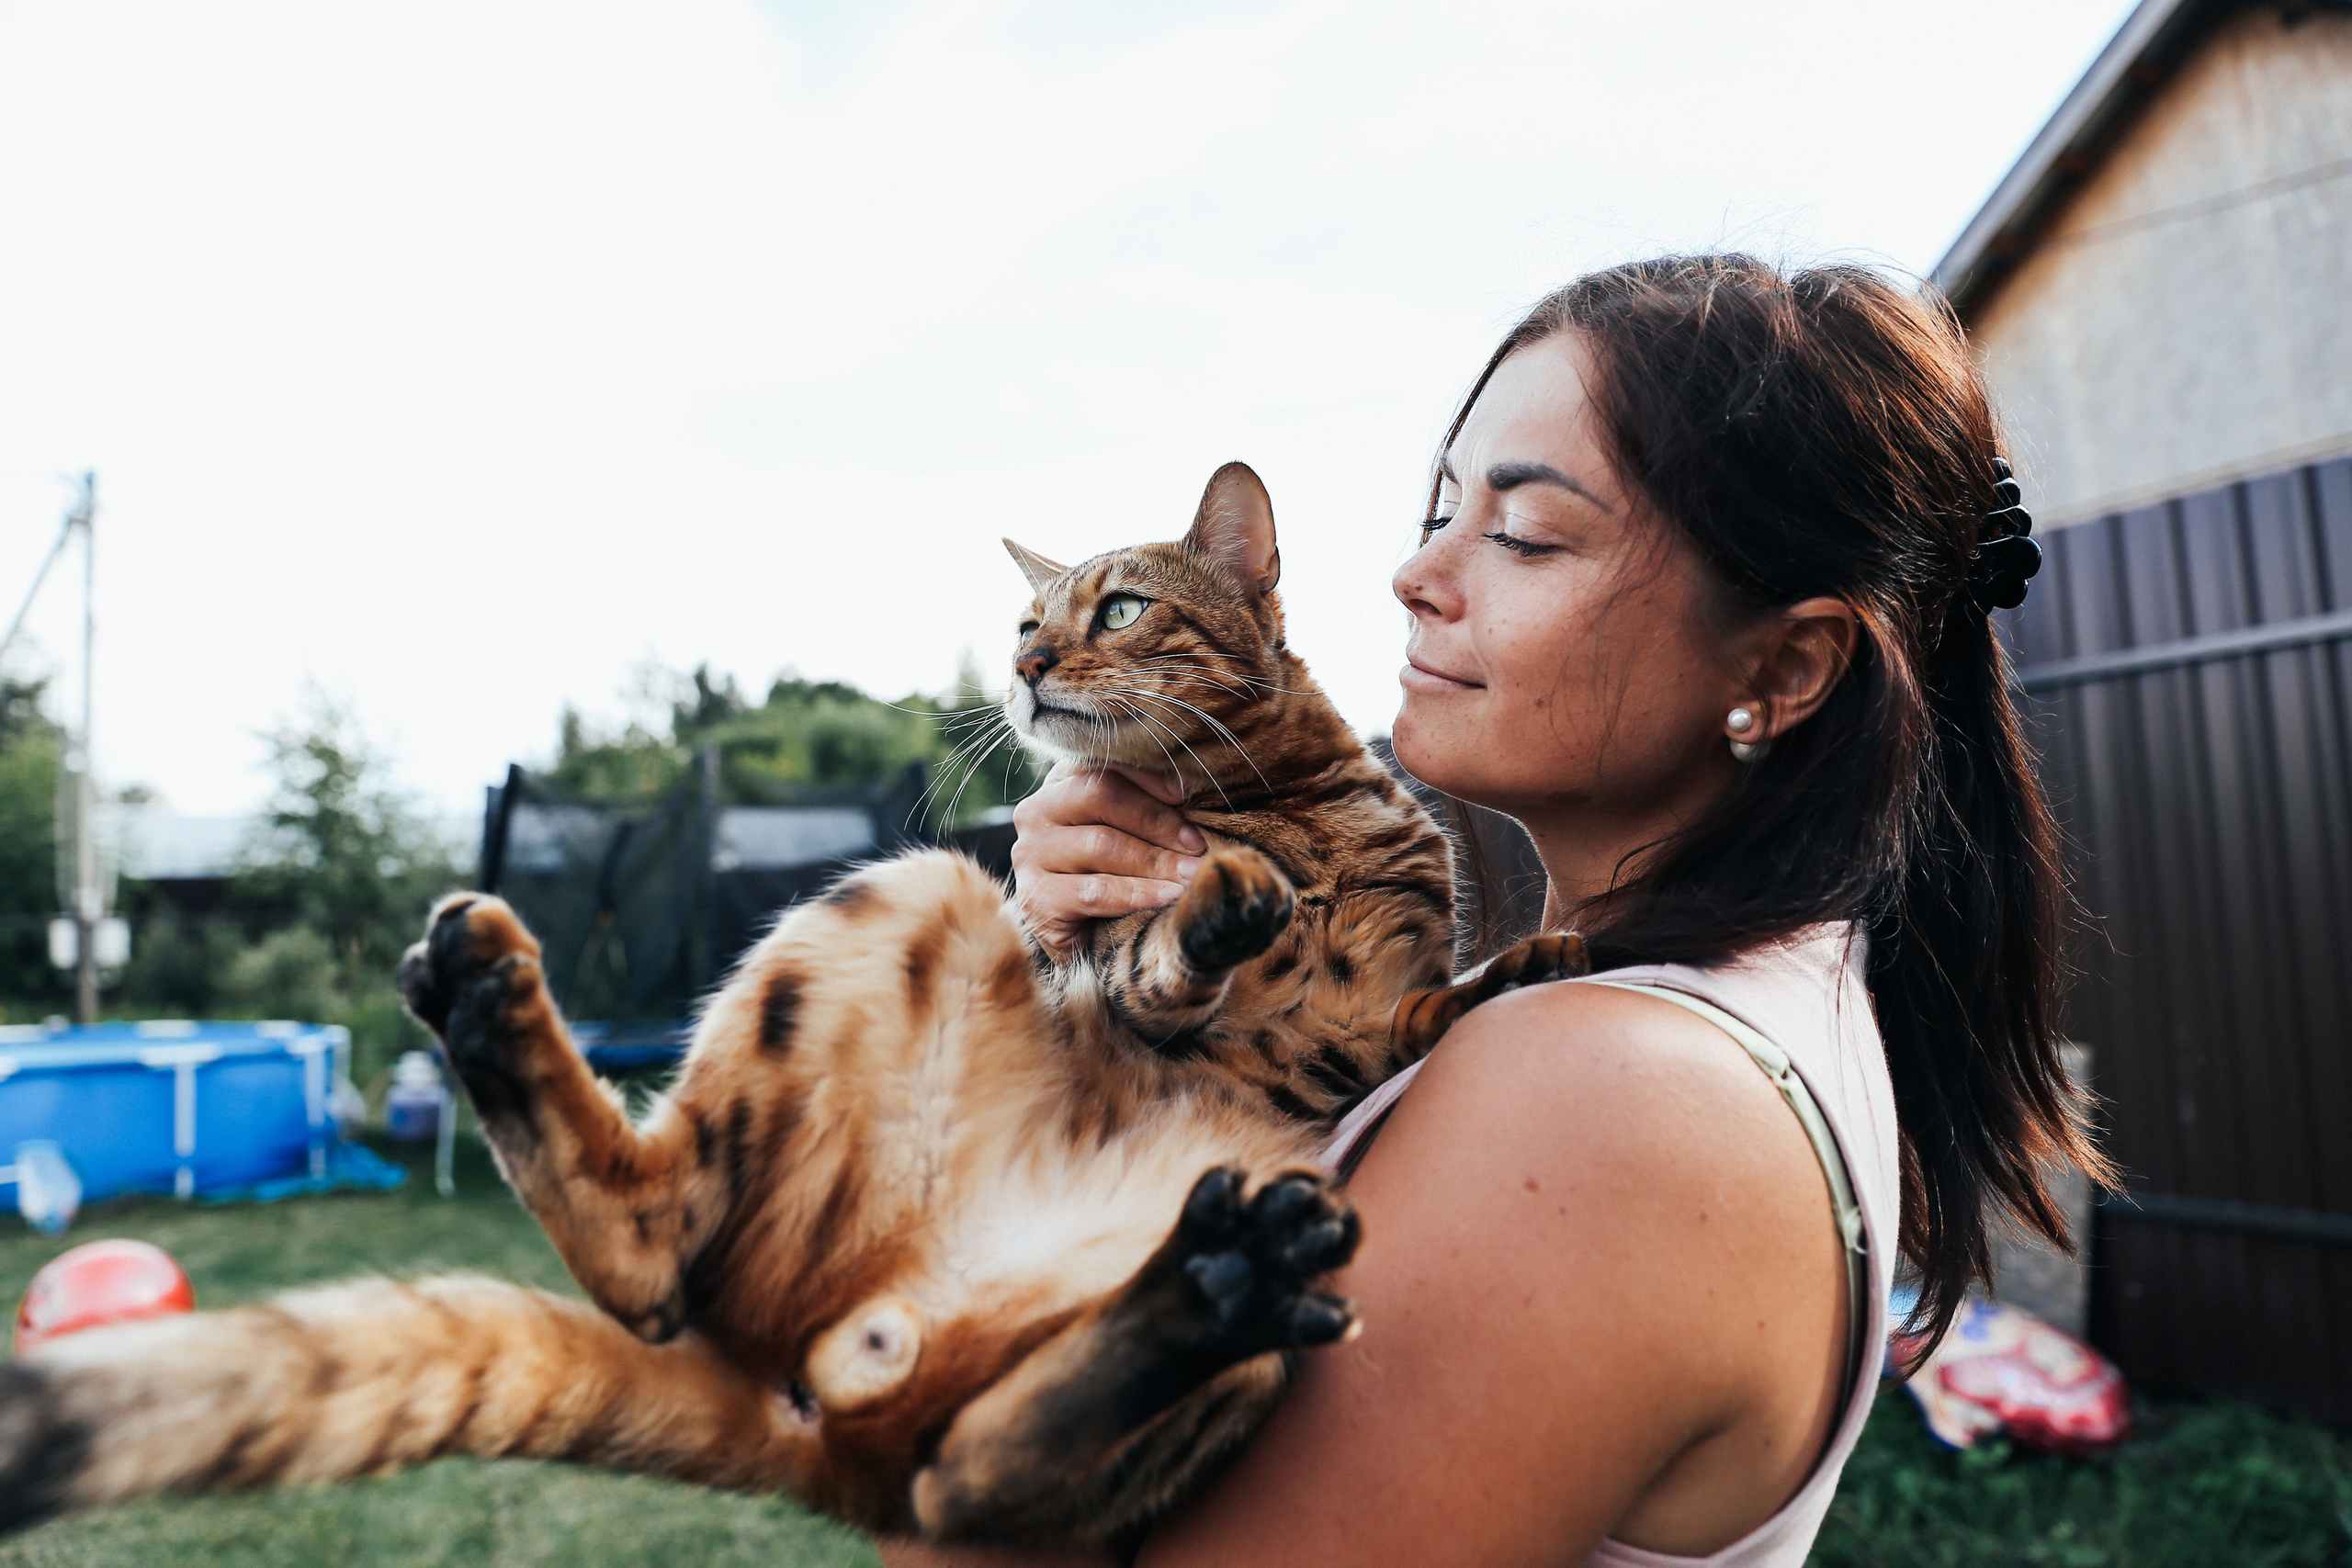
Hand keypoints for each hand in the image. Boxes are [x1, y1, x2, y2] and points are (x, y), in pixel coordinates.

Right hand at [1010, 762, 1205, 952]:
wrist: (1083, 941)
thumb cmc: (1114, 876)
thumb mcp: (1129, 832)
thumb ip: (1146, 805)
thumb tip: (1186, 790)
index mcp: (1061, 784)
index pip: (1104, 765)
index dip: (1148, 778)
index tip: (1186, 796)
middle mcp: (1037, 812)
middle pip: (1101, 796)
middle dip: (1157, 821)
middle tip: (1197, 845)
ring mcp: (1029, 854)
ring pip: (1101, 844)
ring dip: (1155, 861)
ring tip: (1190, 874)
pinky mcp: (1035, 898)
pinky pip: (1095, 891)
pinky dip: (1137, 894)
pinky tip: (1167, 897)